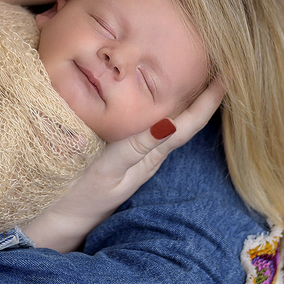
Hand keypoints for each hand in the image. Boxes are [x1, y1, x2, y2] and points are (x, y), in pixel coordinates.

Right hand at [22, 78, 224, 252]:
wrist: (55, 220)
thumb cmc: (78, 195)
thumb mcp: (107, 171)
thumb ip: (136, 148)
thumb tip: (169, 123)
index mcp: (150, 155)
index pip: (188, 124)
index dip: (209, 100)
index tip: (228, 74)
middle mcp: (148, 154)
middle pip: (185, 120)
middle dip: (204, 94)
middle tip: (219, 62)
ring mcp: (136, 155)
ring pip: (169, 122)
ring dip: (186, 98)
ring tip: (198, 72)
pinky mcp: (121, 154)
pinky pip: (150, 125)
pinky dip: (161, 106)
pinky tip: (158, 95)